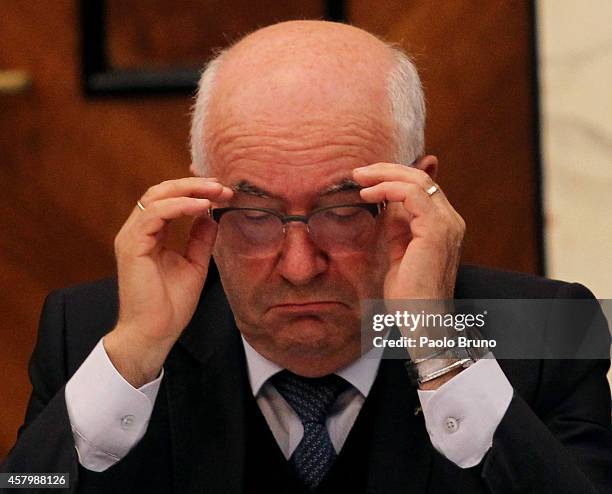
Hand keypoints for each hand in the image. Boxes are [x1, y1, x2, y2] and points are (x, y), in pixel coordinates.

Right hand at [104, 177, 232, 386]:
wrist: (155, 333)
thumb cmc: (171, 305)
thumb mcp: (195, 264)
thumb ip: (200, 239)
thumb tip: (212, 215)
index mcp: (149, 235)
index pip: (169, 199)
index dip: (195, 190)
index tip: (223, 191)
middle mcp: (137, 231)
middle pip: (161, 191)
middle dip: (194, 184)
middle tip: (222, 185)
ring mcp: (131, 237)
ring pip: (157, 196)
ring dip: (190, 190)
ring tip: (216, 192)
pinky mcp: (131, 246)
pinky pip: (156, 214)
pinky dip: (181, 206)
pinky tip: (202, 207)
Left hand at [353, 159, 464, 299]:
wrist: (420, 319)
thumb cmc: (409, 293)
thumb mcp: (399, 250)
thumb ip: (398, 225)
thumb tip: (387, 203)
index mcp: (444, 224)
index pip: (421, 187)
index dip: (393, 177)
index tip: (365, 179)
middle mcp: (450, 220)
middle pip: (420, 178)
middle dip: (386, 170)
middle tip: (359, 172)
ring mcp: (447, 224)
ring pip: (417, 181)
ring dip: (384, 175)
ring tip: (360, 179)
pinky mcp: (436, 229)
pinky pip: (412, 195)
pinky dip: (388, 189)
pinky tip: (369, 195)